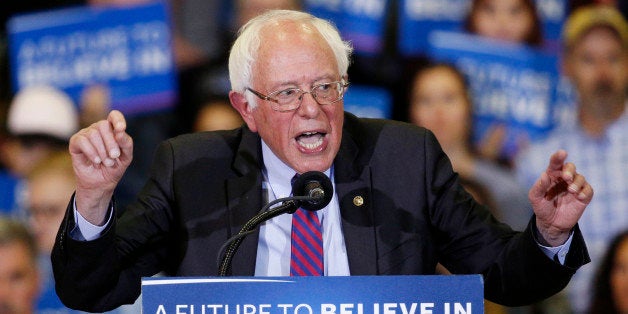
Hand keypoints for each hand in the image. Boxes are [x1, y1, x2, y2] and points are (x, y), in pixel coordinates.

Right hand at [69, 110, 132, 224]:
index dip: (117, 119)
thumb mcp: (126, 157)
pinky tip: (96, 161)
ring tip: (105, 162)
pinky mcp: (75, 142)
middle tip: (114, 156)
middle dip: (111, 143)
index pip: (114, 116)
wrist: (101, 183)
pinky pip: (82, 141)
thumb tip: (121, 132)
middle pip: (103, 125)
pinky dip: (91, 152)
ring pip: (93, 134)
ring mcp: (86, 134)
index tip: (121, 129)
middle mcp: (98, 129)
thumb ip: (126, 144)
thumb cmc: (114, 168)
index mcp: (112, 130)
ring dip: (102, 150)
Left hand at [529, 150, 592, 246]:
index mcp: (551, 175)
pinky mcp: (583, 197)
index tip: (562, 153)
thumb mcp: (535, 198)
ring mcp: (575, 187)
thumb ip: (539, 186)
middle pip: (570, 167)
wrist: (551, 224)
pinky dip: (585, 191)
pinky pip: (588, 190)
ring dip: (576, 182)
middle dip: (569, 170)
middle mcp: (564, 179)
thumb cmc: (542, 207)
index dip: (558, 157)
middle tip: (566, 177)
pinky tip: (579, 196)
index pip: (555, 162)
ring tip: (571, 190)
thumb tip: (545, 175)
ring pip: (580, 178)